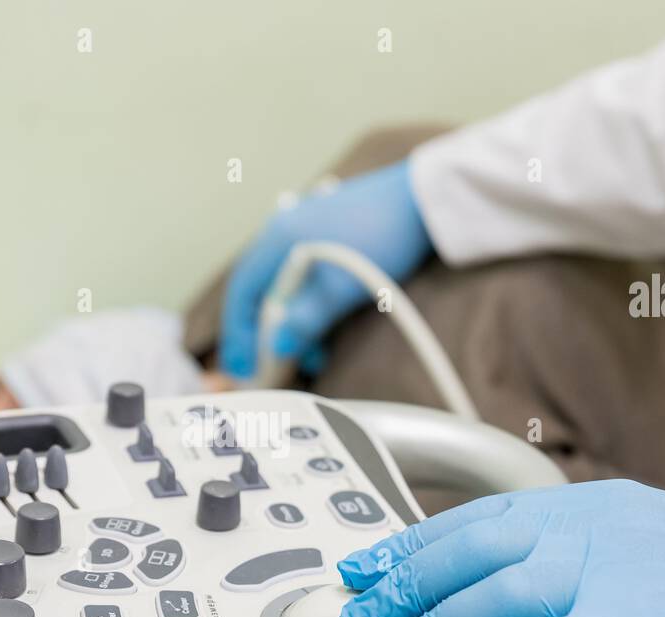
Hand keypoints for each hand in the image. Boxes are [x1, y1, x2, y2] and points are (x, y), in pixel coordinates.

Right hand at [219, 160, 432, 377]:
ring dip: (290, 324)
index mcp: (276, 240)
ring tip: (310, 356)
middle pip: (259, 291)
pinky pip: (303, 278)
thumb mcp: (342, 289)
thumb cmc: (382, 237)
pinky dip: (306, 306)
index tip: (242, 366)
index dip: (238, 333)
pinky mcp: (327, 234)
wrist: (425, 200)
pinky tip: (323, 326)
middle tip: (270, 369)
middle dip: (264, 335)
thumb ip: (307, 320)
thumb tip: (278, 347)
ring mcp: (304, 230)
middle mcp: (282, 231)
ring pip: (283, 288)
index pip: (242, 294)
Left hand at [337, 479, 664, 616]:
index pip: (479, 518)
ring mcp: (616, 574)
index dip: (411, 543)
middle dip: (402, 586)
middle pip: (471, 550)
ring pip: (494, 593)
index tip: (366, 566)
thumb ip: (580, 558)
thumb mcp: (650, 550)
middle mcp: (597, 529)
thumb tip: (504, 588)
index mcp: (596, 507)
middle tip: (354, 616)